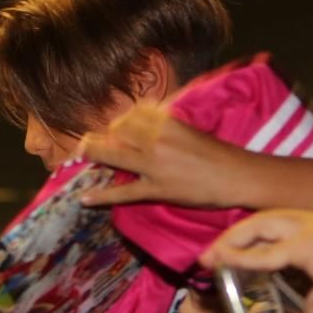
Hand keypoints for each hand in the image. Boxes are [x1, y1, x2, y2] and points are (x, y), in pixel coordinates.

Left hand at [77, 103, 262, 209]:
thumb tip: (144, 123)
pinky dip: (101, 196)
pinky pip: (122, 192)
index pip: (132, 114)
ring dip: (92, 154)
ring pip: (113, 156)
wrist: (236, 175)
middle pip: (117, 131)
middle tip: (85, 141)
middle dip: (98, 135)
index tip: (111, 126)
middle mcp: (156, 139)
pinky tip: (84, 198)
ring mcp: (154, 164)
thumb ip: (165, 126)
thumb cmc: (217, 152)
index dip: (118, 121)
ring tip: (77, 157)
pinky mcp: (156, 188)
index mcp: (167, 121)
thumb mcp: (190, 130)